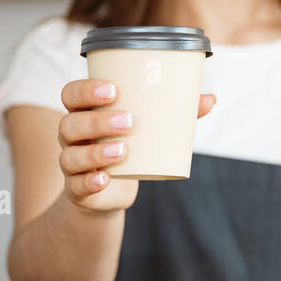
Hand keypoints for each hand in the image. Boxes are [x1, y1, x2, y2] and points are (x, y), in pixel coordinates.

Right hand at [58, 79, 215, 213]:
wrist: (112, 191)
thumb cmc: (130, 147)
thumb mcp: (148, 129)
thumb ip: (176, 113)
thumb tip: (210, 99)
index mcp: (84, 113)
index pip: (70, 95)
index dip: (85, 90)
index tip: (113, 89)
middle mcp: (71, 137)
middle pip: (70, 124)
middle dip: (97, 121)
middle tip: (129, 120)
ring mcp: (71, 164)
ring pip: (71, 156)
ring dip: (96, 152)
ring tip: (123, 149)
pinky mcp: (77, 190)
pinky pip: (76, 186)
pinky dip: (90, 183)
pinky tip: (105, 179)